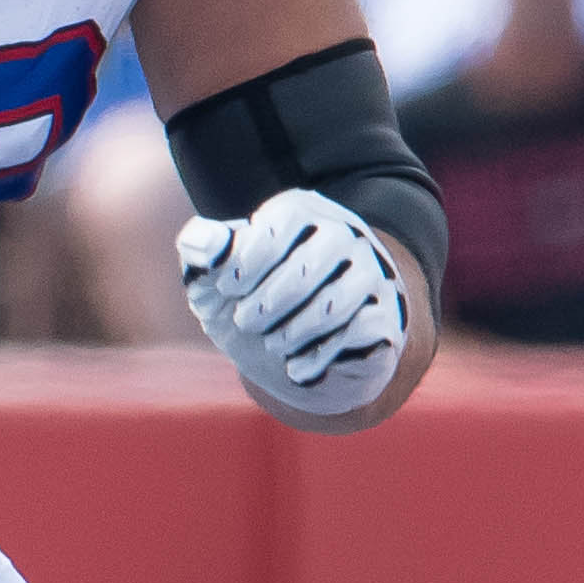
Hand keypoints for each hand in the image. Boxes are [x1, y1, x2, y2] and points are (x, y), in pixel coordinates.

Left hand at [178, 190, 404, 414]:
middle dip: (267, 302)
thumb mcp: (218, 279)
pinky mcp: (385, 316)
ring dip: (293, 331)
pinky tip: (296, 369)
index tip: (227, 287)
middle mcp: (343, 236)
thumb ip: (203, 254)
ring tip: (273, 344)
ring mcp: (370, 274)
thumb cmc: (254, 301)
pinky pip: (360, 333)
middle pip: (308, 266)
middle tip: (244, 321)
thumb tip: (198, 241)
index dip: (249, 258)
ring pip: (336, 303)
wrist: (299, 348)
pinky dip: (320, 357)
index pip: (283, 223)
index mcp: (301, 214)